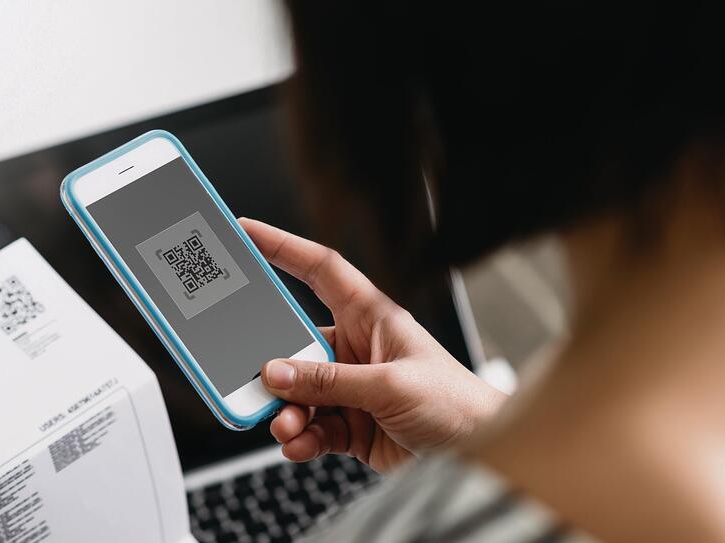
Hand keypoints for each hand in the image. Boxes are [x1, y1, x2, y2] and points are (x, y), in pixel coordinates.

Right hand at [239, 218, 505, 473]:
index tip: (245, 233)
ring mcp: (352, 388)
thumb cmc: (456, 404)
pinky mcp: (351, 425)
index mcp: (371, 317)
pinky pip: (311, 427)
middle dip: (274, 366)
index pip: (321, 271)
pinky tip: (299, 445)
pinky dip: (300, 438)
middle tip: (255, 380)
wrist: (478, 454)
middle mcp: (357, 348)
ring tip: (287, 427)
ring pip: (298, 392)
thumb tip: (278, 373)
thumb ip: (331, 381)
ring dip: (287, 411)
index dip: (283, 247)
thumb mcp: (391, 385)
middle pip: (296, 344)